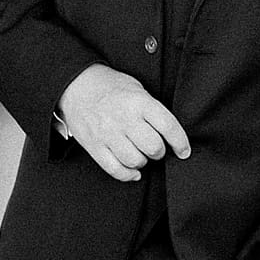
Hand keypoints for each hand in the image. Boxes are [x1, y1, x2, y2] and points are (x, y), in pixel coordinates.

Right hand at [58, 64, 189, 183]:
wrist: (76, 84)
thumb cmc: (111, 87)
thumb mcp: (137, 89)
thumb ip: (153, 109)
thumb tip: (170, 133)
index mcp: (139, 102)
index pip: (168, 126)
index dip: (180, 142)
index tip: (184, 151)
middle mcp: (125, 119)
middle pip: (154, 148)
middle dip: (159, 152)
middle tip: (155, 148)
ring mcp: (108, 134)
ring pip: (135, 161)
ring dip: (142, 162)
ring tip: (140, 154)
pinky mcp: (94, 146)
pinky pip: (115, 169)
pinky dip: (127, 174)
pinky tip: (133, 171)